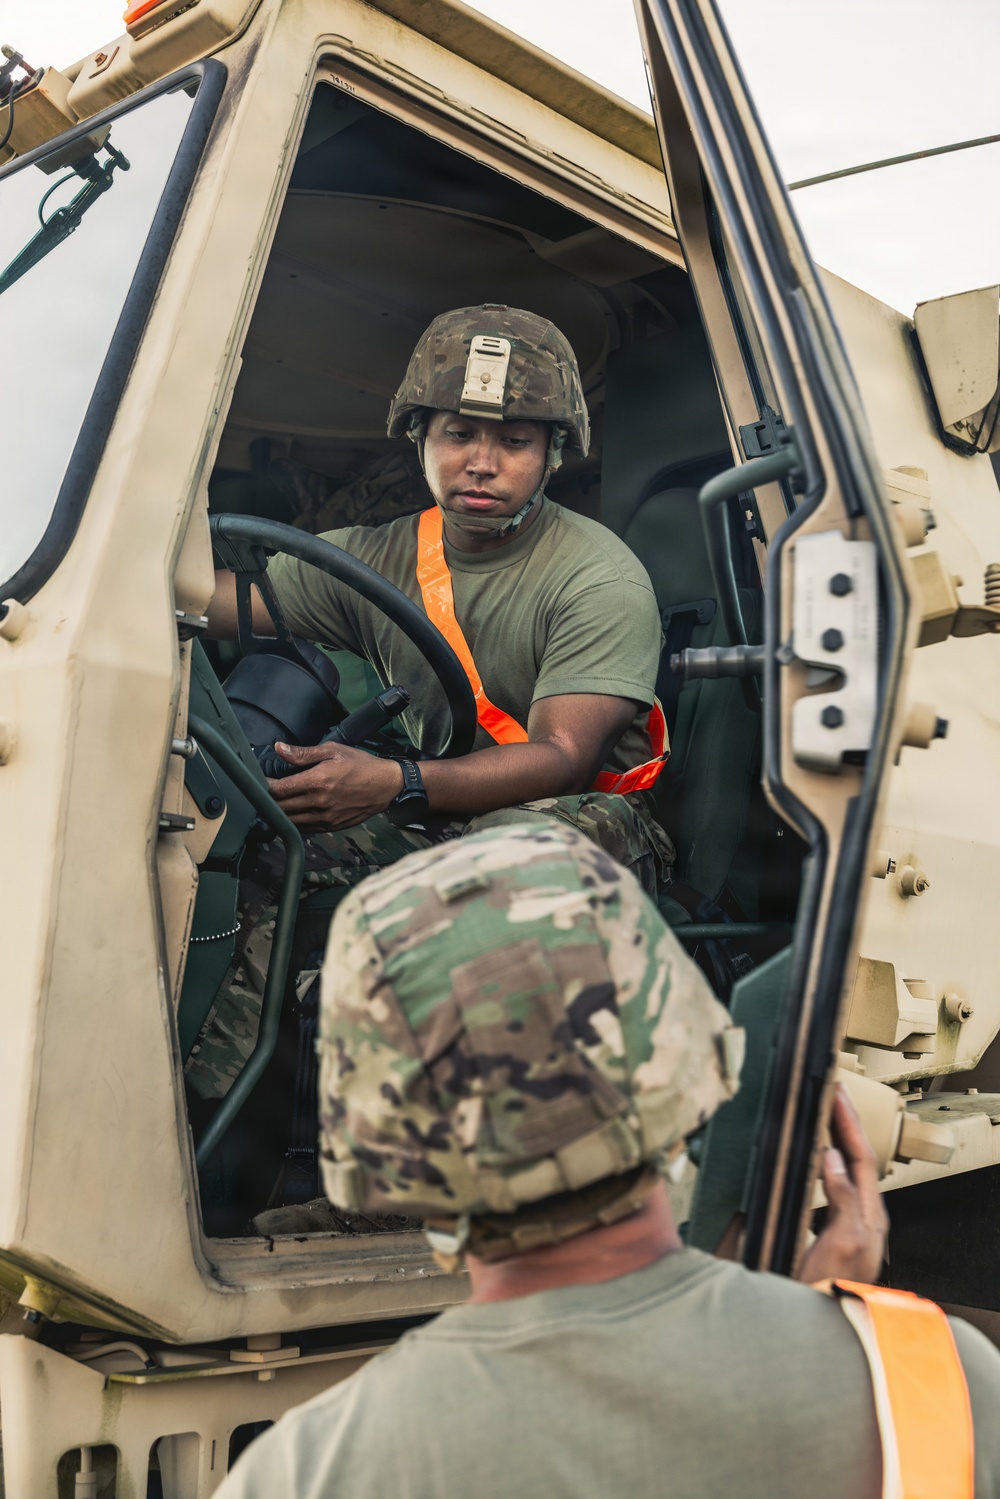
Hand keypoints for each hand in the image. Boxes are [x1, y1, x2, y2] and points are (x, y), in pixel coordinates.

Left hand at [267, 741, 402, 831]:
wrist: (386, 786)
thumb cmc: (361, 765)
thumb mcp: (333, 751)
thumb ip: (303, 753)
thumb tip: (279, 748)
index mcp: (317, 781)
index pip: (279, 790)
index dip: (266, 786)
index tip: (262, 782)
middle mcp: (318, 803)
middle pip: (281, 808)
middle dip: (269, 801)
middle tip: (265, 793)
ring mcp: (325, 818)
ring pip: (290, 822)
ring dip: (280, 814)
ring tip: (276, 804)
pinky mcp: (331, 827)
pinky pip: (304, 829)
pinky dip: (294, 822)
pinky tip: (293, 813)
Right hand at [796, 1083, 888, 1285]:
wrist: (824, 1328)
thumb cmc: (833, 1290)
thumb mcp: (842, 1243)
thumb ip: (842, 1199)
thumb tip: (831, 1158)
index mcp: (868, 1216)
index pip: (860, 1157)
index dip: (847, 1122)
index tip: (834, 1093)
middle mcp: (862, 1218)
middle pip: (856, 1159)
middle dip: (844, 1124)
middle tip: (830, 1094)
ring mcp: (848, 1226)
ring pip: (845, 1172)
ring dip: (835, 1141)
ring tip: (821, 1118)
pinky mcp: (833, 1235)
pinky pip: (832, 1188)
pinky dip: (822, 1165)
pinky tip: (810, 1162)